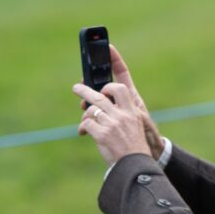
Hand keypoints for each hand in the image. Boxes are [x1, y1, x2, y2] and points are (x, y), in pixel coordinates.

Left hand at [73, 45, 163, 164]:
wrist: (137, 164)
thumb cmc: (135, 144)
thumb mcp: (135, 125)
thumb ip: (120, 113)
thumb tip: (99, 106)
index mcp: (132, 109)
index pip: (121, 85)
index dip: (115, 65)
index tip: (108, 49)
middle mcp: (123, 113)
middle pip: (100, 94)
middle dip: (86, 90)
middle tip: (77, 87)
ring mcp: (112, 123)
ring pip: (91, 108)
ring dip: (84, 111)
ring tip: (81, 111)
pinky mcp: (102, 133)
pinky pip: (86, 123)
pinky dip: (83, 127)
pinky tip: (83, 132)